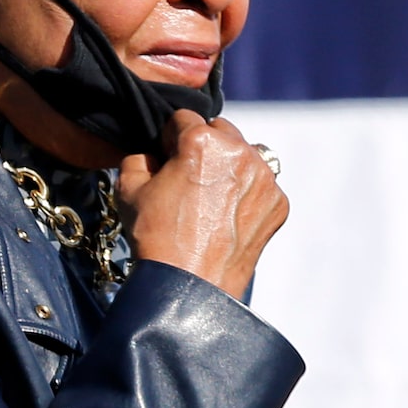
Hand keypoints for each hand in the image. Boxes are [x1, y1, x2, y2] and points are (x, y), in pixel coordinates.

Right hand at [117, 112, 287, 300]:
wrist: (190, 288)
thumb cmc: (158, 240)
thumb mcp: (129, 189)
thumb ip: (139, 157)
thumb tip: (152, 154)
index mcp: (202, 142)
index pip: (184, 119)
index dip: (169, 139)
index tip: (166, 160)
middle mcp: (241, 153)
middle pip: (220, 131)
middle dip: (204, 148)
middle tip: (188, 180)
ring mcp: (265, 179)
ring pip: (244, 156)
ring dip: (228, 168)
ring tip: (208, 201)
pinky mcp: (278, 204)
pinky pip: (260, 185)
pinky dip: (246, 194)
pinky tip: (225, 217)